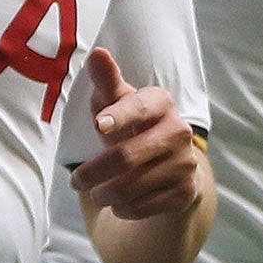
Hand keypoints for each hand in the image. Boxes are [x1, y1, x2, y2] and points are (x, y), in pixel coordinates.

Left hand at [71, 49, 205, 219]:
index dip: (118, 116)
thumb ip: (106, 81)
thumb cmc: (131, 127)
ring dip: (104, 194)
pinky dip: (123, 209)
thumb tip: (97, 53)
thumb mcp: (116, 104)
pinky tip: (117, 204)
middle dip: (93, 172)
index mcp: (161, 102)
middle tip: (75, 181)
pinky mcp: (187, 191)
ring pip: (132, 187)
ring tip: (95, 193)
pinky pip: (144, 207)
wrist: (168, 167)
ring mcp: (186, 163)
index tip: (98, 125)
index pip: (138, 107)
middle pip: (126, 156)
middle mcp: (179, 131)